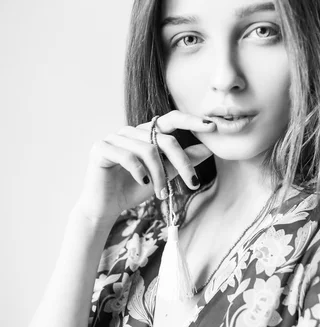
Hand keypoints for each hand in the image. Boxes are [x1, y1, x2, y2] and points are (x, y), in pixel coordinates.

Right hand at [75, 110, 215, 223]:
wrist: (105, 207)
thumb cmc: (134, 188)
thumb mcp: (165, 174)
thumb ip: (183, 161)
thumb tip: (209, 150)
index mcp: (146, 132)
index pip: (171, 119)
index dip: (191, 121)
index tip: (212, 126)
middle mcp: (130, 130)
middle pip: (164, 139)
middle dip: (182, 163)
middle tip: (192, 183)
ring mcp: (114, 137)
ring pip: (148, 150)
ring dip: (160, 175)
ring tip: (162, 194)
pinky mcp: (101, 148)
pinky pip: (128, 156)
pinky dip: (140, 172)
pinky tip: (144, 183)